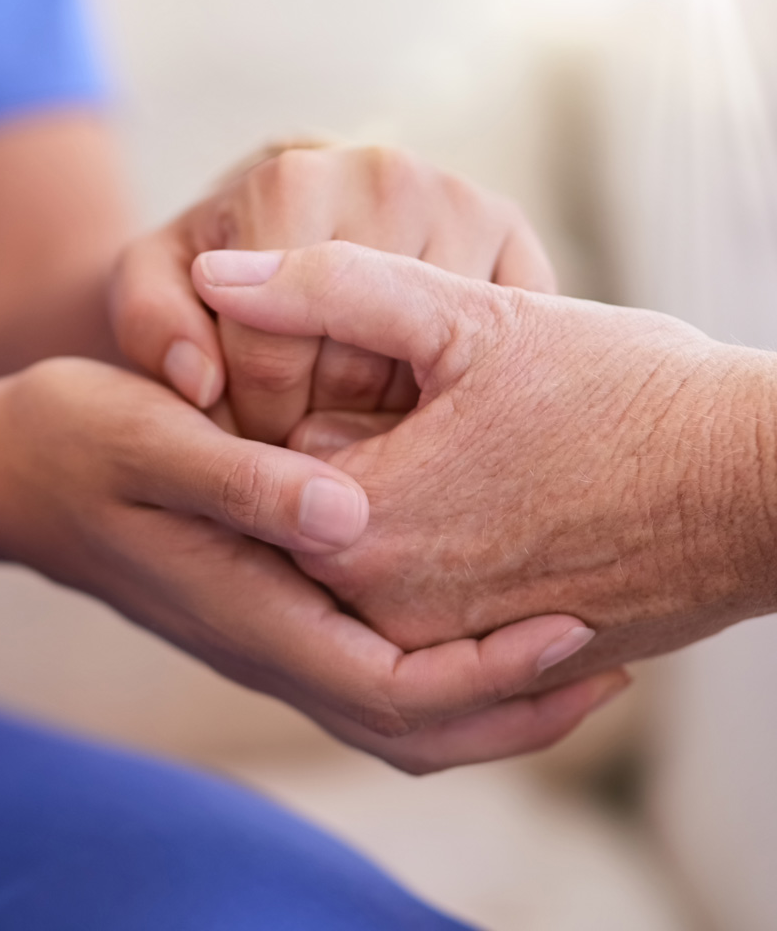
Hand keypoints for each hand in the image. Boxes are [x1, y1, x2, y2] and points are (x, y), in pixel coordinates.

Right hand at [0, 358, 625, 769]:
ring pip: (393, 711)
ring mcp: (265, 634)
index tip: (573, 627)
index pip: (391, 687)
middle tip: (609, 661)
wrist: (15, 470)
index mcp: (246, 609)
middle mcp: (264, 642)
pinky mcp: (268, 609)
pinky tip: (476, 611)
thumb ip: (248, 483)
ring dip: (486, 695)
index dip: (490, 673)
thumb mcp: (156, 438)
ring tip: (568, 652)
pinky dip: (440, 665)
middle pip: (410, 727)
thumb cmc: (81, 440)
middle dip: (515, 707)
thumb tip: (357, 520)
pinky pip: (369, 672)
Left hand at [108, 145, 554, 443]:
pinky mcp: (521, 247)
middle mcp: (390, 174)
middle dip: (324, 429)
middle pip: (363, 361)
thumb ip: (152, 325)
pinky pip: (500, 360)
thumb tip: (201, 379)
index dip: (255, 417)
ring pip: (438, 373)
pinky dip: (463, 403)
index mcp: (293, 178)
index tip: (249, 444)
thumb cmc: (213, 269)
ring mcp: (468, 205)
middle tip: (303, 459)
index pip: (275, 342)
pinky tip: (421, 418)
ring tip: (358, 445)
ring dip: (396, 430)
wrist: (296, 224)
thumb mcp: (153, 287)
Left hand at [192, 243, 776, 687]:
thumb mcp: (467, 317)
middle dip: (361, 446)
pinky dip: (452, 541)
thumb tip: (214, 273)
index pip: (267, 455)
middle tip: (454, 404)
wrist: (760, 484)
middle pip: (317, 509)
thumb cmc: (624, 392)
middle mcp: (392, 613)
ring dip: (411, 492)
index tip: (389, 369)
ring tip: (495, 445)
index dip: (317, 392)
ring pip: (375, 550)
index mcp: (363, 527)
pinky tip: (516, 488)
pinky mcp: (504, 662)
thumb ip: (328, 287)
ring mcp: (451, 650)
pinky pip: (434, 596)